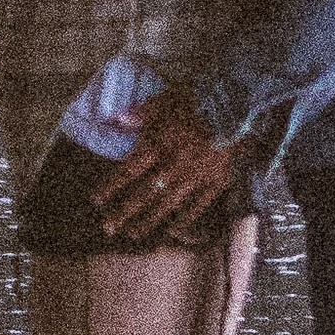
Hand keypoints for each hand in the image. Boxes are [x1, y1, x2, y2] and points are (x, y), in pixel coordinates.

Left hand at [95, 89, 238, 244]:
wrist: (238, 107)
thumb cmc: (199, 100)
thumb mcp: (166, 98)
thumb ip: (143, 112)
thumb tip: (118, 119)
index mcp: (159, 145)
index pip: (129, 170)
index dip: (111, 187)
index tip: (96, 201)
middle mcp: (173, 166)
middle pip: (144, 193)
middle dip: (124, 212)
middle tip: (108, 229)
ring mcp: (195, 177)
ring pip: (167, 203)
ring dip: (149, 220)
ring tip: (134, 235)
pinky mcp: (216, 182)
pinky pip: (198, 205)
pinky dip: (185, 219)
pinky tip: (174, 231)